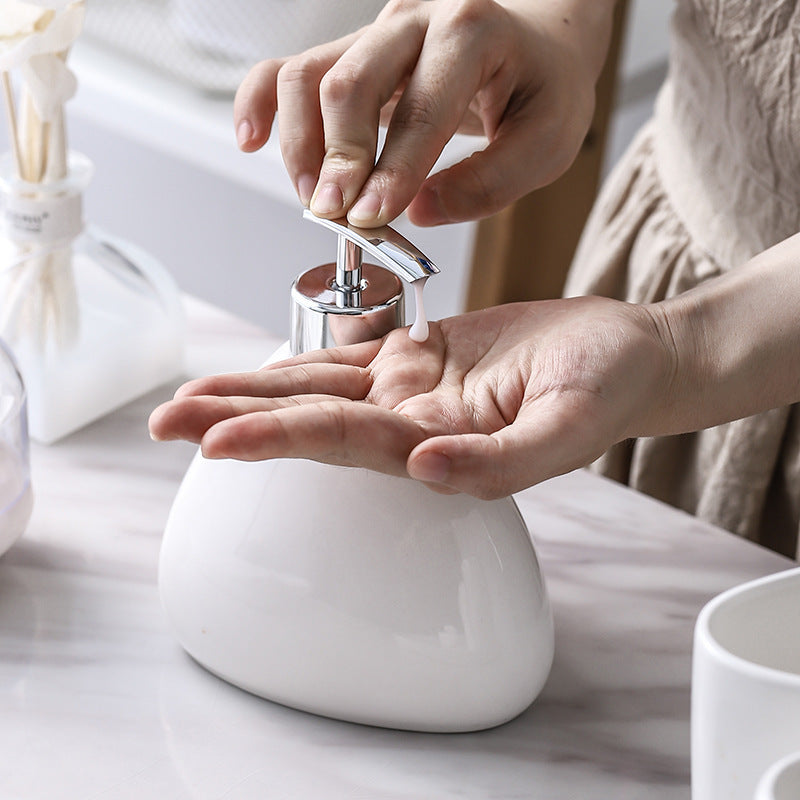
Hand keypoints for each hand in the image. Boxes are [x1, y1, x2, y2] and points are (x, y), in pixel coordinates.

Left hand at [149, 297, 674, 498]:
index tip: (213, 441)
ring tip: (189, 399)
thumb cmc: (609, 389)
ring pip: (315, 391)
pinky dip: (298, 362)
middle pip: (308, 422)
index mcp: (438, 445)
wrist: (625, 356)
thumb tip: (424, 472)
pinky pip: (347, 358)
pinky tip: (257, 371)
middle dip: (237, 422)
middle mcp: (411, 425)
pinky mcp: (419, 358)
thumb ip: (500, 462)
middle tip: (166, 422)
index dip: (277, 439)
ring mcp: (411, 391)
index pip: (342, 441)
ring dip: (252, 394)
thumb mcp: (570, 426)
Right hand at [233, 0, 614, 226]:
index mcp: (472, 33)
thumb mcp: (548, 141)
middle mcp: (415, 22)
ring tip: (313, 198)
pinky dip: (261, 101)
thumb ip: (492, 181)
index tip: (374, 218)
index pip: (423, 107)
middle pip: (351, 81)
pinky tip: (251, 139)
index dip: (394, 169)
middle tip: (337, 215)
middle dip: (338, 159)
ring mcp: (376, 35)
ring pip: (310, 73)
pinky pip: (290, 67)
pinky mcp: (352, 54)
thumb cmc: (542, 88)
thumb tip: (421, 210)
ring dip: (300, 143)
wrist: (534, 40)